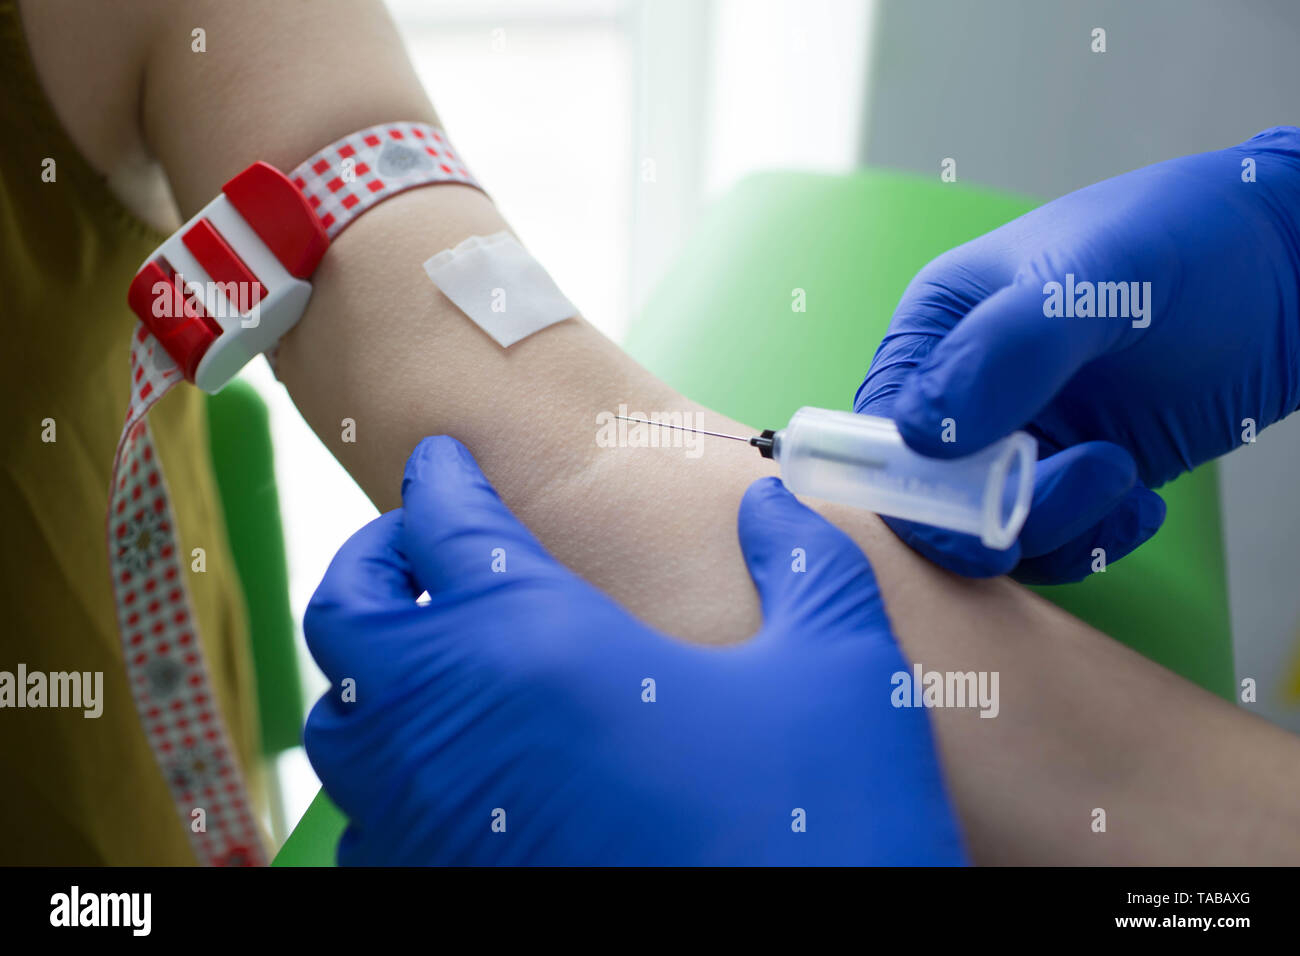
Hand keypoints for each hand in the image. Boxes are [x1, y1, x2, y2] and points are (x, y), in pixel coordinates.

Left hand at [303, 436, 966, 864]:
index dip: (442, 476)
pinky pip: (364, 824)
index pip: (446, 522)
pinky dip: (386, 775)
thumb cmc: (819, 821)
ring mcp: (434, 820)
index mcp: (539, 639)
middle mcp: (456, 722)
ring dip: (374, 669)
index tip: (444, 459)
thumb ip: (803, 560)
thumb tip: (770, 500)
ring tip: (429, 651)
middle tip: (420, 545)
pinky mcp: (440, 888)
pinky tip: (450, 770)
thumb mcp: (840, 667)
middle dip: (375, 561)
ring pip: (341, 722)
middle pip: (350, 612)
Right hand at [857, 127, 1299, 582]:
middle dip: (989, 512)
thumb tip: (917, 434)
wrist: (1288, 265)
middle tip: (1078, 484)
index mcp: (938, 330)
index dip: (908, 477)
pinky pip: (1054, 541)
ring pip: (989, 529)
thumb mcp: (1093, 278)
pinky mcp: (1072, 477)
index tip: (975, 495)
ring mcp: (1018, 439)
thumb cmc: (1184, 239)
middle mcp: (964, 391)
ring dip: (1055, 525)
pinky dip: (1093, 540)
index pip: (879, 427)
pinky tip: (1142, 503)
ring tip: (1122, 475)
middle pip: (927, 493)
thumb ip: (1005, 350)